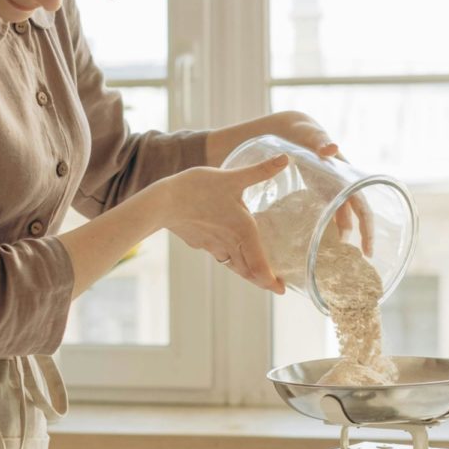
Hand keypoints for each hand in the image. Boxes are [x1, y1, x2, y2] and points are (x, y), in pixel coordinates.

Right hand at [156, 154, 289, 291]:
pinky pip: (217, 253)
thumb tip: (285, 158)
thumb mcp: (232, 178)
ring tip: (254, 272)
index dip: (271, 281)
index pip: (259, 266)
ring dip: (245, 270)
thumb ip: (260, 171)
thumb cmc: (198, 189)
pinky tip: (227, 249)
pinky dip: (228, 257)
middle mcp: (229, 244)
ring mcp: (212, 246)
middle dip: (261, 280)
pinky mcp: (199, 242)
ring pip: (233, 264)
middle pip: (247, 270)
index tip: (280, 289)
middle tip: (273, 285)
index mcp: (242, 232)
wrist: (163, 202)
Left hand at [261, 112, 373, 255]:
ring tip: (342, 258)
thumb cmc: (300, 130)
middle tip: (365, 257)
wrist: (291, 129)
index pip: (361, 205)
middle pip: (357, 214)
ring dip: (346, 234)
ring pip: (344, 216)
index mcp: (344, 175)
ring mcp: (332, 188)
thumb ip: (319, 141)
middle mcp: (342, 183)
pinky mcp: (321, 191)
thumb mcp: (309, 134)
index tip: (368, 247)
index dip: (367, 226)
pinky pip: (331, 212)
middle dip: (363, 235)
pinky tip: (325, 243)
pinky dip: (332, 226)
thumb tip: (332, 149)